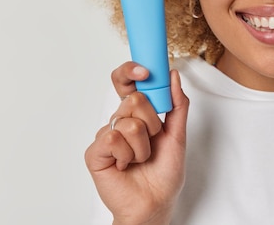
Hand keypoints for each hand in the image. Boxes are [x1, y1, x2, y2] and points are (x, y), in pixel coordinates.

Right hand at [85, 62, 188, 224]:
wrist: (155, 203)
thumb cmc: (164, 173)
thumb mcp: (177, 134)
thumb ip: (177, 104)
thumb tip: (174, 75)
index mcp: (137, 114)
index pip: (127, 83)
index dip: (131, 72)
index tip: (145, 71)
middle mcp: (119, 121)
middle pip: (133, 100)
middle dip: (151, 124)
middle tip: (152, 141)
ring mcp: (106, 136)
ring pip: (127, 122)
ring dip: (142, 146)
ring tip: (139, 159)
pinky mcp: (95, 153)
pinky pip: (112, 139)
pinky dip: (126, 155)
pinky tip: (124, 166)